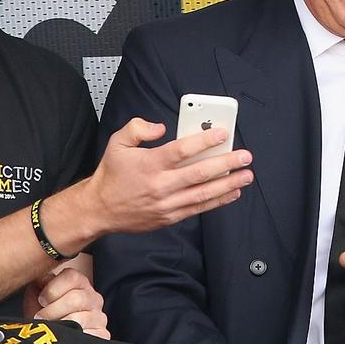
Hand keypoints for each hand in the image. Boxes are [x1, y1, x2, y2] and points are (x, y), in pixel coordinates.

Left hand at [21, 266, 109, 338]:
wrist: (48, 342)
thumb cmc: (43, 317)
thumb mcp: (36, 298)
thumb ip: (38, 285)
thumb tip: (42, 280)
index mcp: (80, 284)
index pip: (72, 277)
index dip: (53, 289)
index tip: (42, 300)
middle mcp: (93, 298)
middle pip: (76, 299)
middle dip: (52, 310)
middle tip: (40, 318)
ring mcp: (99, 317)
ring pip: (78, 319)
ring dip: (59, 326)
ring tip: (50, 329)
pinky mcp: (103, 335)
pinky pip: (87, 335)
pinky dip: (70, 338)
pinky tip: (63, 338)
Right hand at [88, 118, 253, 233]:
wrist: (99, 210)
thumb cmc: (111, 175)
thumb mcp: (117, 143)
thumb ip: (137, 128)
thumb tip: (160, 127)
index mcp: (149, 164)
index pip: (182, 150)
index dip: (204, 141)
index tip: (222, 134)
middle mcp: (160, 185)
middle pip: (199, 173)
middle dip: (226, 164)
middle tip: (245, 156)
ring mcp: (166, 203)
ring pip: (203, 193)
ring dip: (228, 184)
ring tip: (246, 175)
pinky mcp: (169, 216)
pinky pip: (198, 208)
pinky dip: (217, 201)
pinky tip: (232, 192)